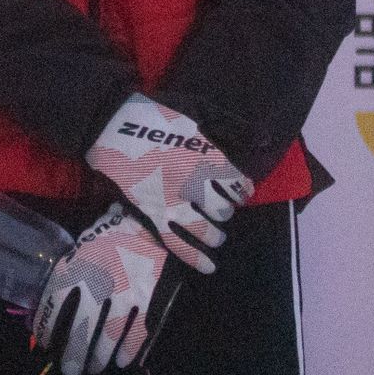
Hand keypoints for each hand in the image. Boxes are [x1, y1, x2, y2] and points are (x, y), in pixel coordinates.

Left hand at [33, 206, 170, 374]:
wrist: (146, 221)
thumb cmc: (106, 238)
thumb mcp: (78, 251)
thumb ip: (63, 278)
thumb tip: (46, 308)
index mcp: (77, 268)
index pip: (55, 306)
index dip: (48, 329)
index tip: (47, 344)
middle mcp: (98, 284)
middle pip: (81, 329)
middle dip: (73, 355)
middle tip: (70, 371)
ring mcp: (125, 293)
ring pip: (108, 336)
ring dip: (99, 357)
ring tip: (94, 367)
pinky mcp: (149, 298)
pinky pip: (137, 332)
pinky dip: (129, 351)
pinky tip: (121, 361)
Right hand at [84, 95, 250, 273]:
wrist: (109, 122)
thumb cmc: (154, 112)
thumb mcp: (197, 108)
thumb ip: (230, 125)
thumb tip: (264, 139)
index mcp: (206, 156)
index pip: (238, 183)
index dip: (243, 188)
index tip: (242, 190)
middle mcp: (194, 183)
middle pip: (222, 208)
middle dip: (226, 209)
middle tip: (223, 207)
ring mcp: (172, 201)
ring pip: (205, 229)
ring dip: (215, 235)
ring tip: (217, 236)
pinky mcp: (151, 213)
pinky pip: (177, 242)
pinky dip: (195, 257)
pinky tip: (208, 265)